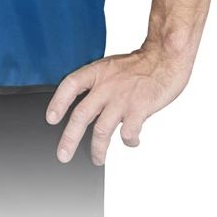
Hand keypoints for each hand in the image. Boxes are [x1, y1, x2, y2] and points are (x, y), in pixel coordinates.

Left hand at [45, 45, 193, 164]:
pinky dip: (128, 142)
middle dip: (70, 138)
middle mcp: (107, 86)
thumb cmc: (140, 65)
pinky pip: (128, 133)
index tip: (51, 119)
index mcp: (97, 72)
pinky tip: (131, 142)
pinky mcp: (139, 109)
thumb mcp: (111, 67)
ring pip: (102, 130)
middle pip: (81, 115)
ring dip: (98, 149)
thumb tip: (86, 106)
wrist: (166, 57)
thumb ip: (98, 84)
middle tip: (63, 154)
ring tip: (97, 158)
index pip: (70, 85)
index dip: (58, 102)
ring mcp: (122, 98)